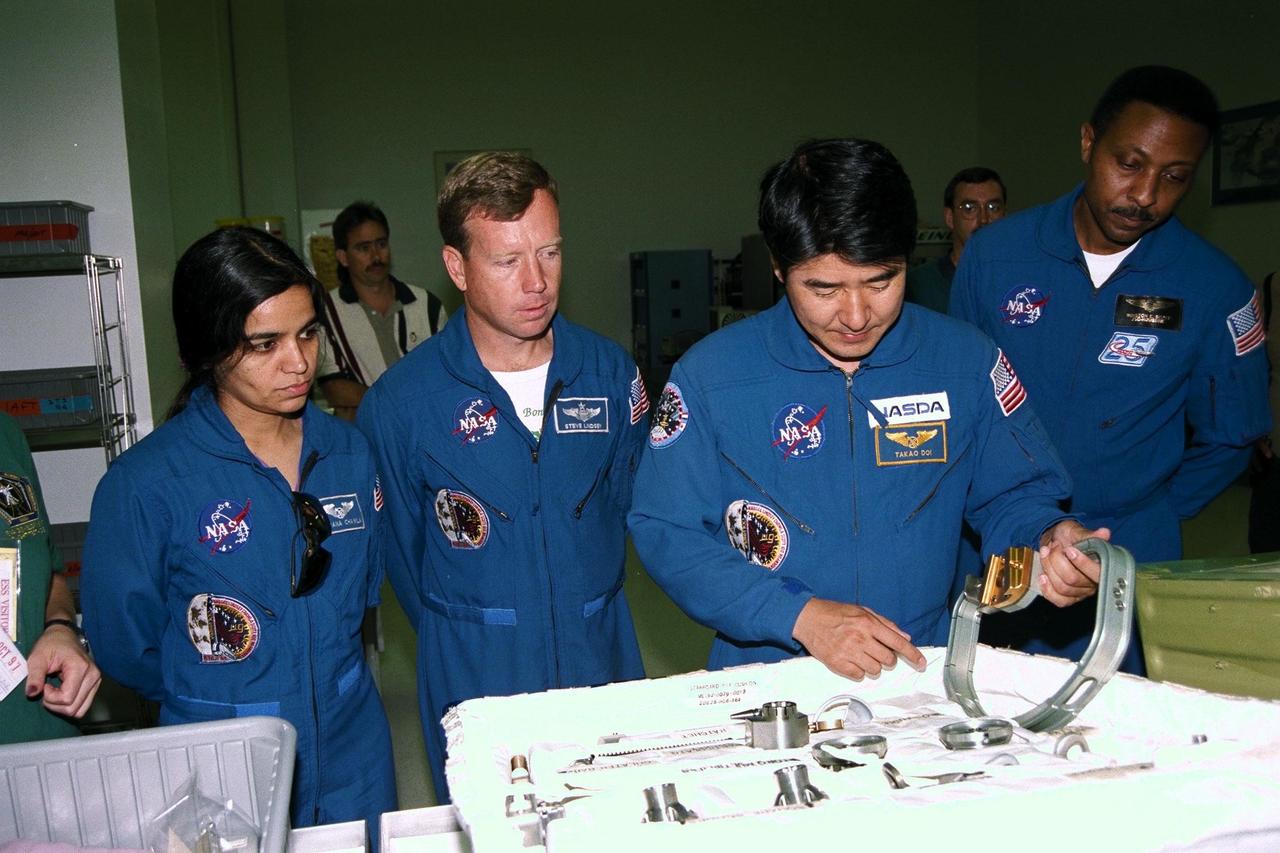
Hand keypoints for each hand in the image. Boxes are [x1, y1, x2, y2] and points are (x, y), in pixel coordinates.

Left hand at [25, 625, 100, 717]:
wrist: (64, 635)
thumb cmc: (50, 645)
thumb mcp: (37, 658)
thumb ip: (34, 676)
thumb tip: (32, 693)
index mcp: (80, 667)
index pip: (67, 698)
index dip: (50, 698)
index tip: (43, 685)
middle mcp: (93, 676)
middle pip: (74, 708)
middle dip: (55, 705)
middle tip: (46, 690)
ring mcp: (96, 681)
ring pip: (79, 710)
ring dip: (62, 707)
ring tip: (54, 693)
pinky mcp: (94, 685)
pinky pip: (83, 706)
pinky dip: (70, 705)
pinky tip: (62, 693)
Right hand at [792, 597, 925, 679]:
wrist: (807, 618)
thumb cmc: (835, 613)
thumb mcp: (862, 611)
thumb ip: (885, 624)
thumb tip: (904, 636)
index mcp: (868, 623)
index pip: (898, 642)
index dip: (913, 654)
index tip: (921, 662)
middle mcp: (860, 638)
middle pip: (888, 660)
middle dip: (887, 659)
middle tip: (876, 651)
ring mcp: (848, 652)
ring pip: (875, 670)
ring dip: (873, 665)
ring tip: (862, 654)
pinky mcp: (838, 663)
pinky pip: (859, 675)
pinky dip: (859, 671)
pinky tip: (852, 660)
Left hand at [1037, 521, 1110, 606]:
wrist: (1055, 540)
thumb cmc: (1069, 537)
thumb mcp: (1077, 531)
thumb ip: (1090, 535)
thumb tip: (1104, 533)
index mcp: (1100, 566)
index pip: (1096, 573)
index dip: (1082, 563)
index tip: (1069, 550)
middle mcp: (1092, 582)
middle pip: (1072, 579)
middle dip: (1057, 560)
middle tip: (1054, 547)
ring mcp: (1080, 592)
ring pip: (1062, 587)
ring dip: (1049, 569)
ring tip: (1046, 554)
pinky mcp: (1068, 597)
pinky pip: (1059, 600)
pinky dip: (1047, 589)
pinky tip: (1043, 576)